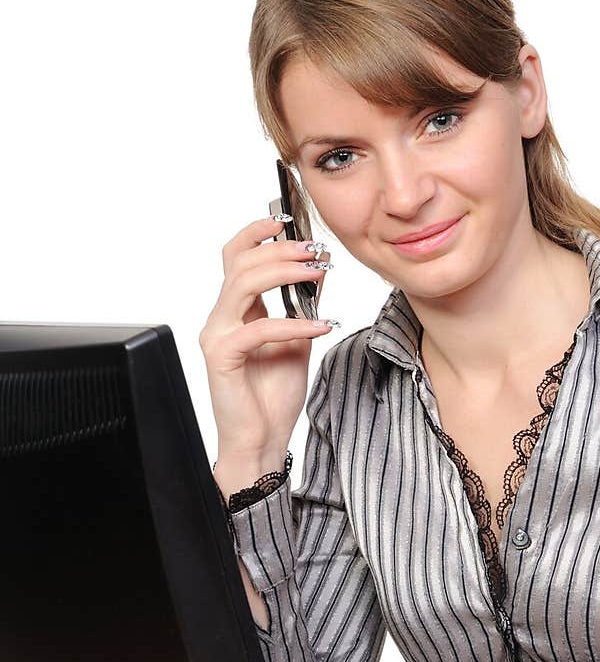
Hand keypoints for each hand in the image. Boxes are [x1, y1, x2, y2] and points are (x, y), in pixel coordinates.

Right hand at [199, 216, 334, 460]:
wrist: (261, 440)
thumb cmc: (272, 396)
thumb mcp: (298, 340)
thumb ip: (301, 307)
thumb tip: (318, 271)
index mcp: (236, 310)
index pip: (236, 256)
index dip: (256, 232)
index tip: (285, 221)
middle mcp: (221, 318)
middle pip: (240, 263)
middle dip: (280, 250)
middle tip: (315, 250)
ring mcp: (218, 336)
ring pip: (241, 284)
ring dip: (283, 272)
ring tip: (318, 273)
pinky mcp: (223, 358)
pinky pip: (258, 329)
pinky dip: (292, 324)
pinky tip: (320, 326)